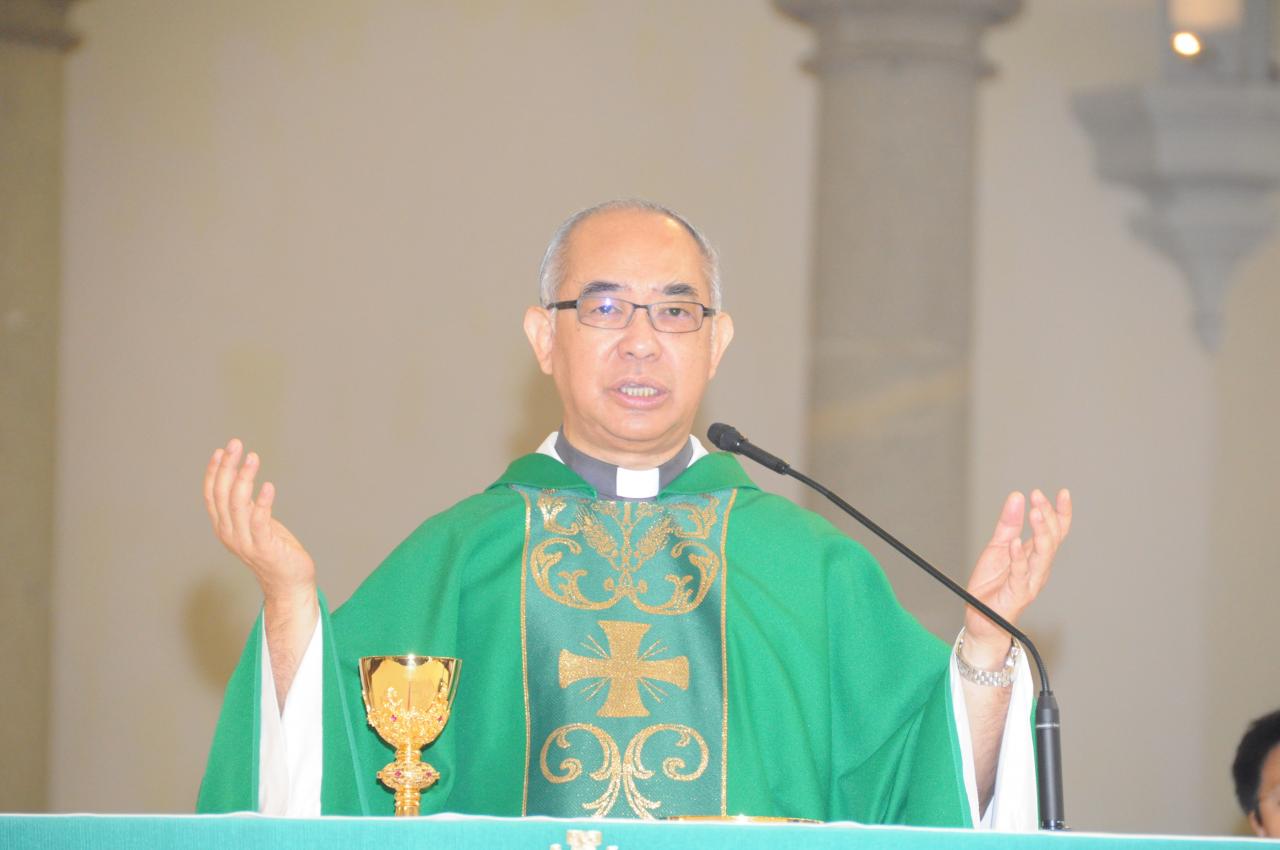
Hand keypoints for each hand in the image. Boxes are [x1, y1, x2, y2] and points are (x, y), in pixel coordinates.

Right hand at [203, 438, 315, 603]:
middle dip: (227, 467)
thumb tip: (240, 478)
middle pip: (222, 494)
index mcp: (223, 526)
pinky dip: (263, 502)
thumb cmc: (274, 550)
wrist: (288, 581)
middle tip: (236, 444)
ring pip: (237, 504)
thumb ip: (244, 506)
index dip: (215, 472)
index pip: (211, 494)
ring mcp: (245, 541)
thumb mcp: (254, 523)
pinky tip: (268, 486)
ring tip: (252, 458)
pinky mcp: (264, 547)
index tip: (222, 450)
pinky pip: (259, 521)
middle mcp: (229, 533)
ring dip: (244, 478)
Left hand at [962, 488, 1071, 666]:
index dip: (1061, 513)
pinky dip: (1018, 558)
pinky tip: (1015, 542)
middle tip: (1038, 496)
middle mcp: (1038, 568)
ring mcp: (1030, 581)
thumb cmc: (992, 584)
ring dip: (1041, 533)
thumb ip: (1008, 524)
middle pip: (1052, 540)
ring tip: (1035, 512)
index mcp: (1036, 555)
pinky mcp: (1016, 593)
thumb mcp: (997, 547)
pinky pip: (1020, 575)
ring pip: (1043, 556)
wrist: (980, 616)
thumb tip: (1017, 496)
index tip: (1063, 493)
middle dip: (1048, 516)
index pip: (1056, 532)